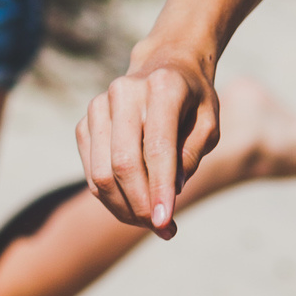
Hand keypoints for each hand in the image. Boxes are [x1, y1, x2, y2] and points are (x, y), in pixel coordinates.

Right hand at [77, 48, 221, 239]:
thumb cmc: (194, 99)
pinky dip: (110, 197)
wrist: (164, 65)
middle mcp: (123, 93)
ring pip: (101, 173)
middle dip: (140, 206)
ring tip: (150, 222)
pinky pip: (92, 172)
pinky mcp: (85, 123)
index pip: (157, 148)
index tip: (165, 223)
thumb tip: (170, 191)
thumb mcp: (210, 123)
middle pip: (122, 164)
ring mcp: (98, 106)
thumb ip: (192, 154)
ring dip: (124, 207)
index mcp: (162, 88)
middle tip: (163, 229)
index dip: (159, 189)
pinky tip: (133, 204)